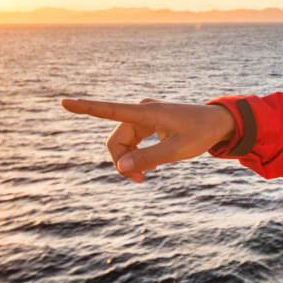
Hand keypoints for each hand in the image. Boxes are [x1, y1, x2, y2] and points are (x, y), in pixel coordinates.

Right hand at [61, 97, 235, 182]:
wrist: (218, 123)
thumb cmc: (201, 134)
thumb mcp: (177, 151)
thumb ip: (148, 158)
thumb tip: (120, 165)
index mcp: (147, 113)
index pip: (109, 110)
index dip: (85, 108)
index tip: (63, 102)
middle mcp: (141, 110)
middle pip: (116, 138)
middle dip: (121, 161)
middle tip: (139, 181)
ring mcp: (144, 115)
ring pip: (122, 141)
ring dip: (129, 160)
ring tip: (145, 176)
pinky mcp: (148, 121)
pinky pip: (132, 140)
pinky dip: (136, 154)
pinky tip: (150, 165)